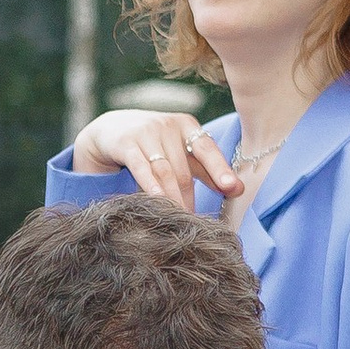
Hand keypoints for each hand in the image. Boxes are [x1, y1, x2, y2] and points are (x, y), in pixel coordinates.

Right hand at [70, 107, 241, 209]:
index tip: (232, 189)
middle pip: (184, 168)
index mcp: (187, 126)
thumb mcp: (180, 152)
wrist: (110, 129)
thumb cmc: (153, 144)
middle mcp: (168, 125)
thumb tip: (239, 189)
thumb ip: (207, 170)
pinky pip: (141, 168)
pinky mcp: (125, 142)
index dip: (220, 169)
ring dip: (173, 197)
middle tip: (195, 223)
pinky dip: (150, 186)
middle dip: (190, 197)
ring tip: (178, 218)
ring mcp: (145, 132)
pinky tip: (158, 201)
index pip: (208, 149)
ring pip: (164, 170)